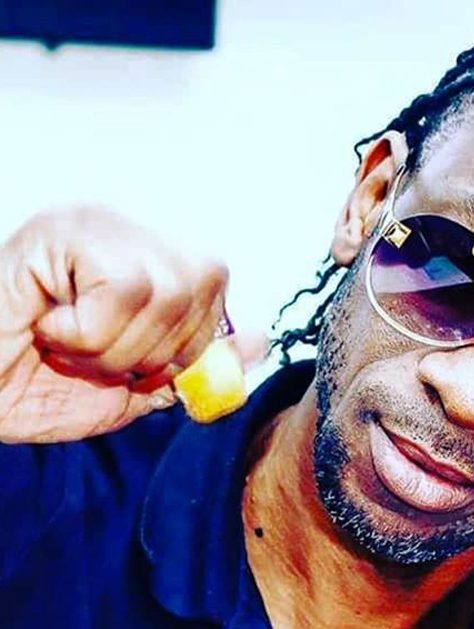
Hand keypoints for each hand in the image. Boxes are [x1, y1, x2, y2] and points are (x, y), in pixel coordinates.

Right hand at [0, 206, 261, 442]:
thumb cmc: (38, 384)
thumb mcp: (135, 388)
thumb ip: (196, 367)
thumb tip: (261, 342)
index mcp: (150, 261)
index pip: (216, 285)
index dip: (189, 342)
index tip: (139, 370)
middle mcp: (128, 229)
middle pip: (203, 282)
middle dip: (153, 351)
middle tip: (95, 360)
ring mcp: (93, 222)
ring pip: (165, 289)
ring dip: (115, 347)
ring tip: (67, 345)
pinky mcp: (59, 229)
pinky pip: (124, 289)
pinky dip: (85, 333)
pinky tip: (46, 326)